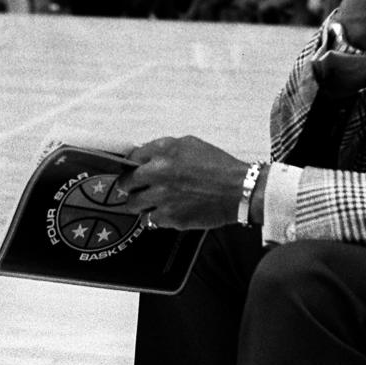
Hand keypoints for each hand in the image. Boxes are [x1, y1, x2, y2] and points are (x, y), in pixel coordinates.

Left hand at [116, 136, 247, 229]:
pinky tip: (166, 212)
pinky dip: (155, 217)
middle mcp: (158, 173)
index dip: (131, 167)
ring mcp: (162, 197)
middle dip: (128, 187)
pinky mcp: (170, 217)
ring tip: (149, 203)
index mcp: (163, 152)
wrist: (239, 190)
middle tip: (135, 190)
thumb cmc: (219, 166)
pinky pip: (149, 220)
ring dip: (139, 204)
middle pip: (125, 184)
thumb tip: (145, 155)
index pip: (131, 159)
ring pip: (133, 205)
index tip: (132, 172)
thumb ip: (164, 148)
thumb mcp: (191, 144)